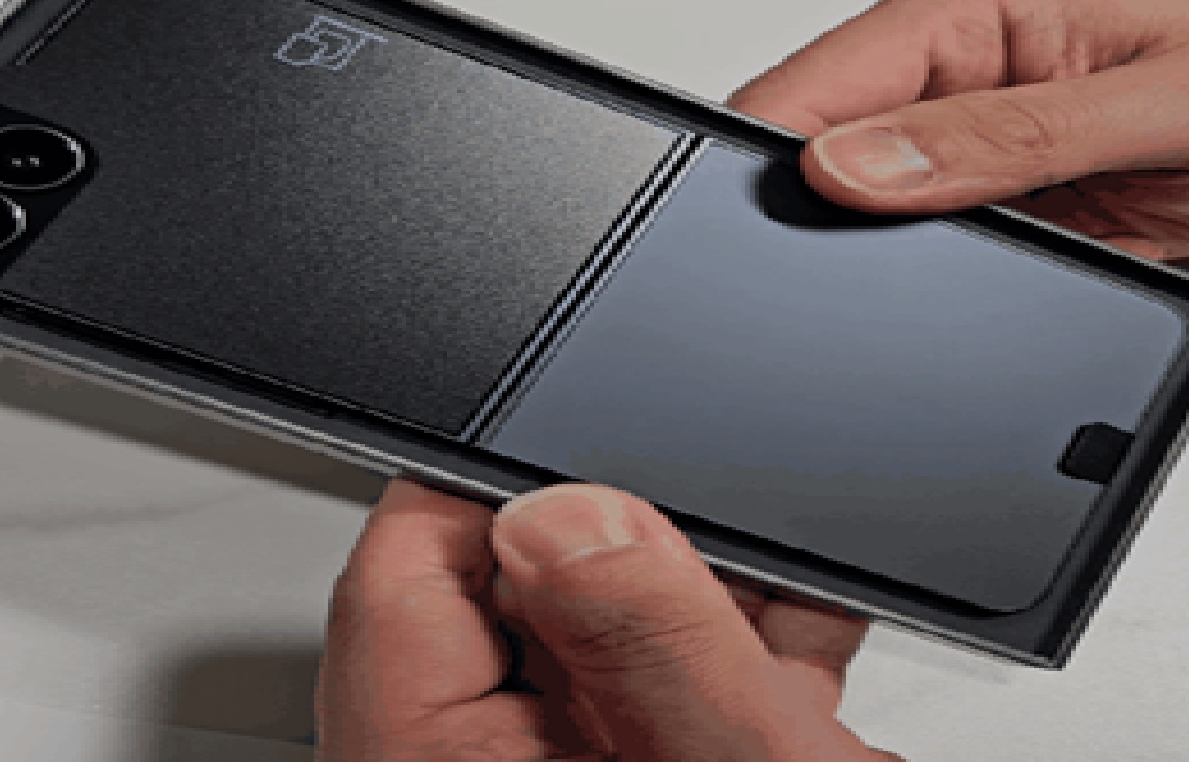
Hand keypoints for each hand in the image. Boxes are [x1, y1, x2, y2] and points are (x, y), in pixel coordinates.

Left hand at [315, 478, 898, 759]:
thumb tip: (562, 511)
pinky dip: (716, 656)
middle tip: (709, 544)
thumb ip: (642, 643)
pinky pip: (642, 689)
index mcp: (441, 773)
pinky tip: (787, 647)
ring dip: (683, 601)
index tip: (583, 444)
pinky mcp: (622, 771)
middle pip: (498, 593)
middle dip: (618, 546)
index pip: (401, 575)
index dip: (490, 484)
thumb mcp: (732, 775)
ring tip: (769, 606)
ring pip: (584, 636)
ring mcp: (558, 774)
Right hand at [728, 0, 1188, 260]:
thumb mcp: (1154, 106)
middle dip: (815, 209)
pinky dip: (917, 278)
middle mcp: (941, 72)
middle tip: (901, 250)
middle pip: (806, 148)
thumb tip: (854, 167)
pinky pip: (898, 250)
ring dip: (871, 250)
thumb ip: (1004, 137)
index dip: (776, 154)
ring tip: (985, 251)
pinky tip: (978, 273)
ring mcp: (949, 143)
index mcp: (962, 11)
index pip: (811, 81)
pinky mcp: (970, 203)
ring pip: (843, 208)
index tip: (784, 215)